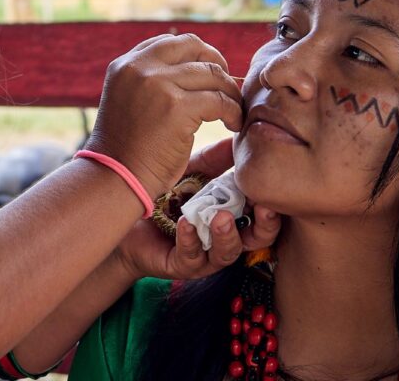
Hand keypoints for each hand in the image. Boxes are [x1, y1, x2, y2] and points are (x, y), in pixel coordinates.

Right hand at [86, 34, 242, 197]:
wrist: (115, 179)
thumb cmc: (125, 149)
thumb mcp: (128, 100)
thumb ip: (149, 80)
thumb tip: (194, 67)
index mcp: (125, 64)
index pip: (169, 42)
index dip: (195, 55)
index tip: (208, 75)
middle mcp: (139, 67)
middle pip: (193, 47)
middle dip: (217, 63)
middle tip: (227, 87)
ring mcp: (158, 83)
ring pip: (211, 73)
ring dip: (229, 92)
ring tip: (233, 111)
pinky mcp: (176, 106)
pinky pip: (219, 100)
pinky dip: (232, 111)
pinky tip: (232, 124)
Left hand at [114, 140, 282, 281]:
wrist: (127, 215)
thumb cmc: (168, 193)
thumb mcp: (195, 170)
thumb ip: (218, 157)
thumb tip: (240, 135)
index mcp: (235, 212)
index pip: (263, 211)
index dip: (271, 201)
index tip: (271, 184)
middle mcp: (226, 236)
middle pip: (258, 238)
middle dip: (264, 225)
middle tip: (263, 208)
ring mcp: (206, 253)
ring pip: (228, 254)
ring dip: (227, 235)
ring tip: (220, 217)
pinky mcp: (182, 264)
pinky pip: (192, 257)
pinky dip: (191, 240)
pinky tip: (186, 223)